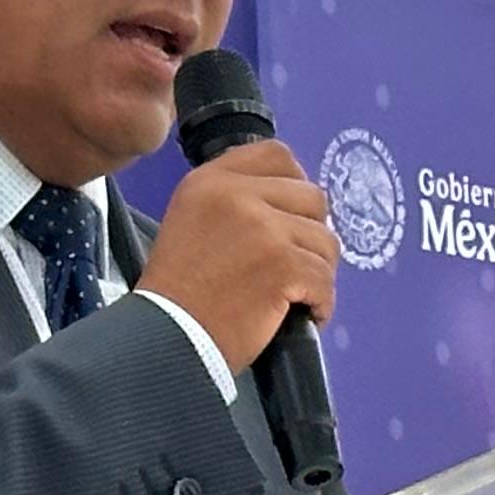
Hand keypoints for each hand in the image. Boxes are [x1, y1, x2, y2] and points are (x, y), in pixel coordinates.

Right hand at [139, 139, 336, 365]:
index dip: (296, 186)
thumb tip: (293, 200)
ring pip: (325, 241)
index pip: (277, 156)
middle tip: (294, 266)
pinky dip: (321, 303)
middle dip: (311, 236)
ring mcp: (263, 228)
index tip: (291, 219)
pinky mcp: (283, 265)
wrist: (168, 338)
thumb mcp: (192, 221)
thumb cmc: (180, 294)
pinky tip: (301, 314)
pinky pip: (325, 280)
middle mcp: (236, 195)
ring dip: (318, 273)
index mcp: (211, 181)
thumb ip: (236, 201)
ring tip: (293, 295)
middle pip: (312, 198)